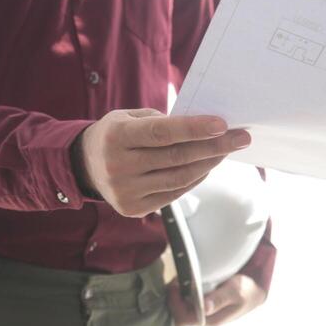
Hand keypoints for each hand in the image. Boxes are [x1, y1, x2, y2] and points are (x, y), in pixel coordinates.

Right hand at [78, 109, 250, 217]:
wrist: (84, 165)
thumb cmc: (116, 134)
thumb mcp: (129, 117)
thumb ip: (161, 121)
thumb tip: (204, 130)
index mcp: (116, 137)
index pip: (163, 132)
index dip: (195, 128)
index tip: (223, 124)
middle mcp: (119, 167)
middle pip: (176, 157)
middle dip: (214, 146)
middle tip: (241, 138)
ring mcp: (125, 192)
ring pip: (179, 178)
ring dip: (209, 164)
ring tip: (226, 150)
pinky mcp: (133, 208)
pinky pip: (174, 193)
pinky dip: (195, 179)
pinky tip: (207, 166)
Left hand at [166, 272, 266, 325]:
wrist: (255, 291)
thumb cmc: (246, 291)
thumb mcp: (235, 291)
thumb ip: (220, 298)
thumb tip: (205, 307)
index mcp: (211, 320)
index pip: (182, 318)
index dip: (174, 303)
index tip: (175, 285)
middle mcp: (205, 319)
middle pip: (179, 314)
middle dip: (173, 298)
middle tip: (177, 279)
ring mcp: (204, 314)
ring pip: (181, 308)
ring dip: (178, 294)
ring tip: (181, 278)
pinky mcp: (204, 307)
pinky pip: (187, 303)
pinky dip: (183, 292)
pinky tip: (187, 281)